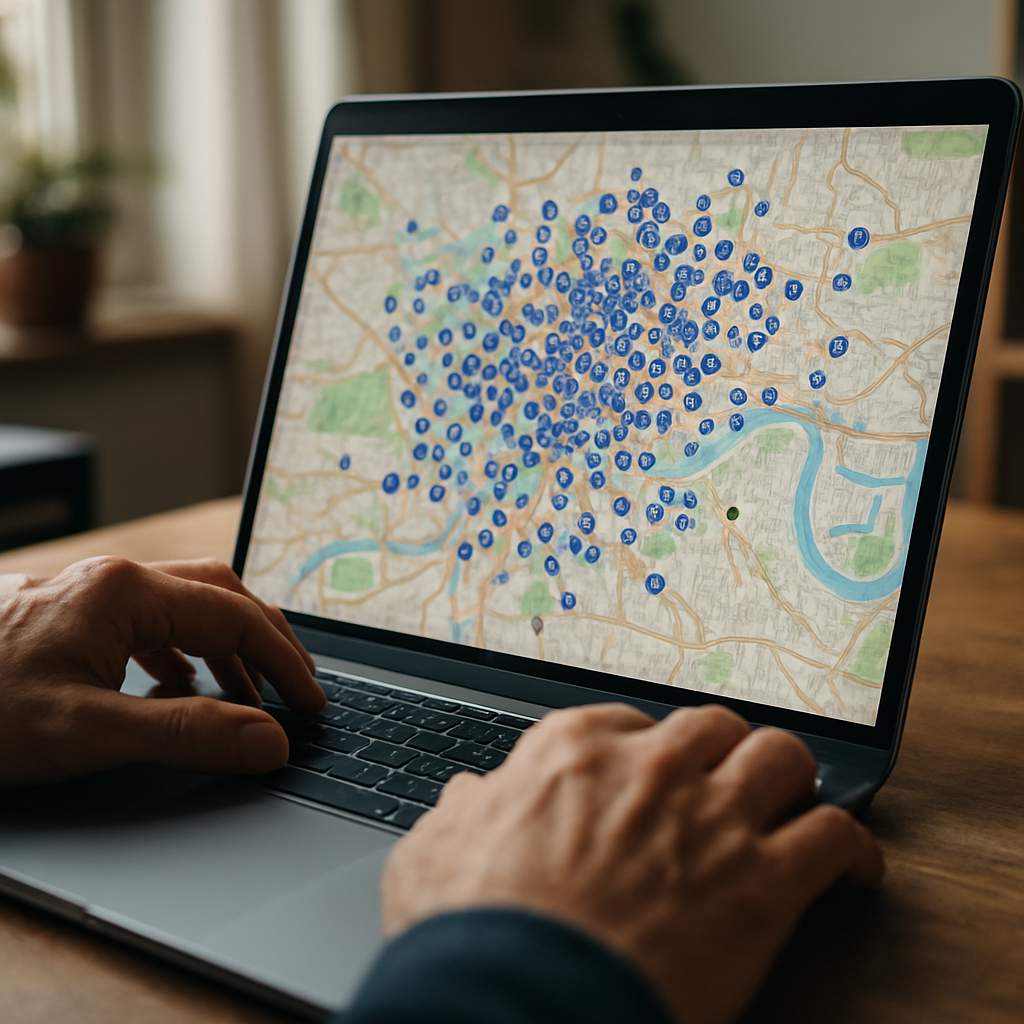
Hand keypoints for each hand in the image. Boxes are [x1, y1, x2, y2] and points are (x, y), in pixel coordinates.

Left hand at [0, 556, 323, 786]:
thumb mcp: (85, 732)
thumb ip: (185, 734)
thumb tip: (268, 742)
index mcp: (126, 592)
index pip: (236, 615)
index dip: (284, 659)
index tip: (311, 702)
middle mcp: (115, 580)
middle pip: (220, 594)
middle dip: (265, 641)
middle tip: (295, 690)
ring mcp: (92, 594)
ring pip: (188, 604)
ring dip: (228, 646)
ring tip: (250, 695)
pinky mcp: (73, 616)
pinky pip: (152, 622)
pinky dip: (185, 653)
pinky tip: (180, 688)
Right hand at [381, 703, 883, 1023]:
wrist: (520, 997)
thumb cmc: (474, 929)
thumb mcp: (434, 853)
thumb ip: (459, 814)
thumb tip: (469, 797)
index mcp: (576, 751)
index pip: (632, 721)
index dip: (647, 748)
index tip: (653, 770)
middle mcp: (653, 768)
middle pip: (715, 726)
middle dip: (722, 749)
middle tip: (725, 776)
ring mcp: (713, 818)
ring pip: (783, 757)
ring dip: (789, 776)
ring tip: (789, 797)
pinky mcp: (762, 881)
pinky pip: (834, 837)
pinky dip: (851, 846)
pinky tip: (853, 863)